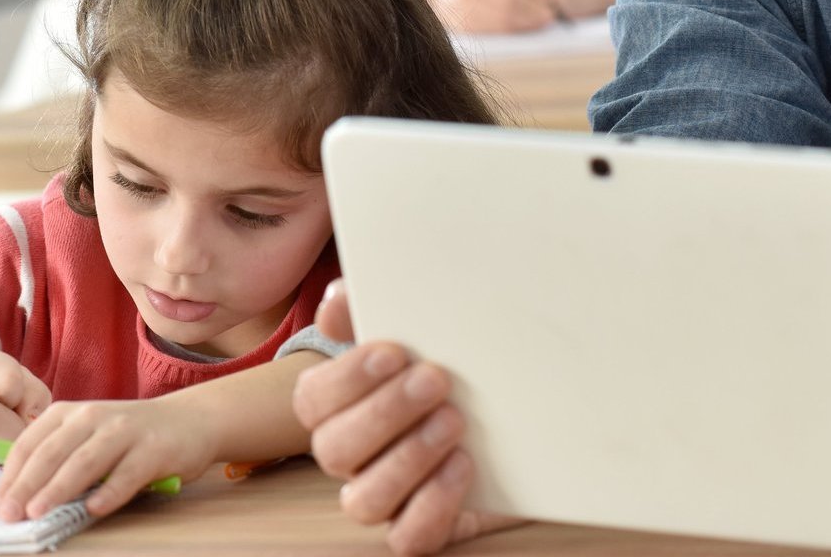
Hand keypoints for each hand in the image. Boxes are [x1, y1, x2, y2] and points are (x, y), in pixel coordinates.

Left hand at [0, 397, 215, 520]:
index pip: (30, 444)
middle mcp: (95, 415)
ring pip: (85, 461)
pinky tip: (94, 508)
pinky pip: (129, 473)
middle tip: (9, 515)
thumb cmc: (130, 436)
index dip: (11, 477)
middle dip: (27, 485)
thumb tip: (20, 499)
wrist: (191, 420)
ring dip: (58, 488)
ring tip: (38, 513)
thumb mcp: (88, 436)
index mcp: (70, 413)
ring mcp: (127, 430)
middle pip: (53, 453)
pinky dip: (110, 491)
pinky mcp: (156, 448)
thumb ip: (59, 458)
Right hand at [294, 282, 519, 555]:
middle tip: (435, 379)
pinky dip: (432, 505)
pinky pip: (408, 538)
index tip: (395, 350)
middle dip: (385, 412)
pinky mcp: (424, 526)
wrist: (518, 420)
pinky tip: (462, 465)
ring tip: (454, 420)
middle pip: (334, 450)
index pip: (312, 400)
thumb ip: (379, 312)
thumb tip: (340, 298)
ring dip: (409, 457)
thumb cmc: (454, 371)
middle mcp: (356, 457)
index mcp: (342, 408)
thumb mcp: (425, 335)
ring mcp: (387, 497)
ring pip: (365, 499)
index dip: (347, 379)